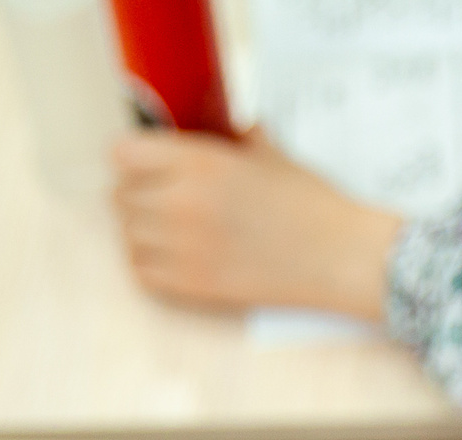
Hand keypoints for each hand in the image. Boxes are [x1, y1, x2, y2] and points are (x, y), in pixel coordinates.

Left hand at [111, 127, 404, 317]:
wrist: (342, 258)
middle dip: (136, 193)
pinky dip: (148, 262)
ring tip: (167, 228)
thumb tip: (228, 131)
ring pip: (126, 234)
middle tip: (160, 196)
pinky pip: (140, 271)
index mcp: (200, 163)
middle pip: (119, 195)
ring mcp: (184, 248)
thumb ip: (237, 139)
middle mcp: (182, 203)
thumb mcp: (272, 155)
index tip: (146, 162)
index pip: (123, 153)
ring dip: (141, 229)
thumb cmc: (314, 206)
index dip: (133, 156)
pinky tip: (172, 255)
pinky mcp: (193, 286)